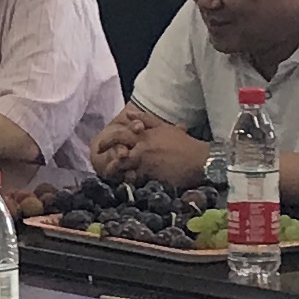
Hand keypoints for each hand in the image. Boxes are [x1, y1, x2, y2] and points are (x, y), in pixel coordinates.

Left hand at [94, 110, 208, 185]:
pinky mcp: (152, 177)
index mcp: (145, 135)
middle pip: (118, 153)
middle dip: (108, 160)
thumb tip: (129, 114)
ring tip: (111, 176)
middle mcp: (143, 148)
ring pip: (125, 168)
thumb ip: (146, 119)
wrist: (198, 160)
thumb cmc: (183, 143)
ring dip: (117, 172)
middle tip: (101, 166)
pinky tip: (127, 184)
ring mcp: (146, 163)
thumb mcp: (164, 127)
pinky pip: (135, 180)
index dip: (107, 141)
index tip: (99, 147)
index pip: (120, 135)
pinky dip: (129, 182)